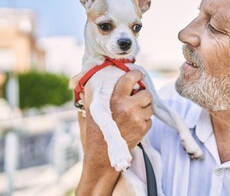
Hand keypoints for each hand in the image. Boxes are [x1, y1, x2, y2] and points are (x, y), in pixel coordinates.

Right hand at [76, 70, 152, 194]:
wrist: (102, 154)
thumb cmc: (94, 130)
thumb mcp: (90, 109)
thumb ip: (91, 93)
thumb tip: (79, 78)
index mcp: (115, 98)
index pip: (131, 78)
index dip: (137, 75)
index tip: (138, 75)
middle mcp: (128, 107)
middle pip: (147, 93)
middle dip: (143, 95)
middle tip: (136, 98)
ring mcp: (137, 118)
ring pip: (150, 106)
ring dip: (144, 108)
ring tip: (134, 112)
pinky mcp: (143, 128)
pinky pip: (150, 119)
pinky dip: (144, 120)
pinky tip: (134, 123)